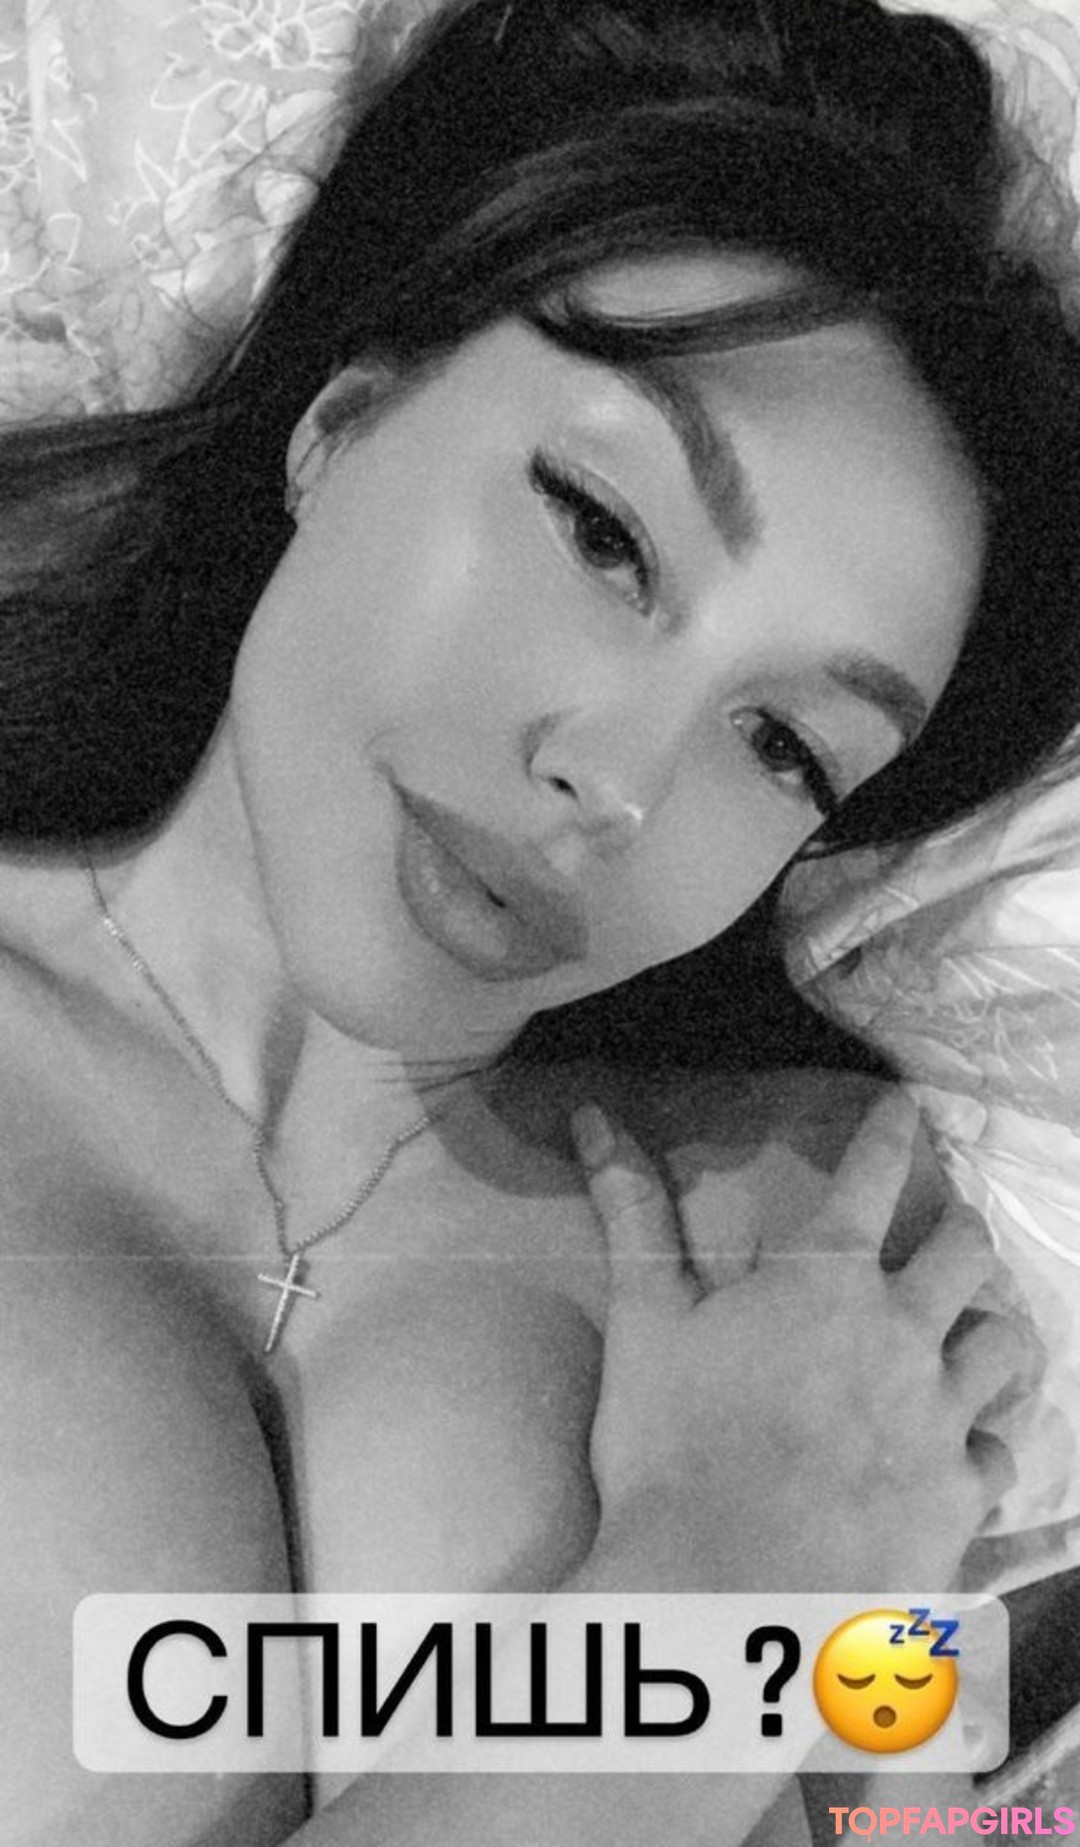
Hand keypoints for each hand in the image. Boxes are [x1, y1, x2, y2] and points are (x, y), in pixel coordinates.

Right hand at [572, 1090, 1020, 1593]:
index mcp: (826, 1279)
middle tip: (948, 1234)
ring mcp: (940, 1415)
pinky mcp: (960, 1495)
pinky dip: (983, 1440)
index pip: (871, 1176)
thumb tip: (596, 1117)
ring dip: (990, 1330)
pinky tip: (963, 1449)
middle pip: (965, 1253)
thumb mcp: (644, 1323)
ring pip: (1005, 1345)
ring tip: (974, 1335)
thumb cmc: (673, 1448)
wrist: (726, 1595)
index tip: (906, 1109)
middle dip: (960, 1232)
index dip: (890, 1133)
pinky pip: (998, 1450)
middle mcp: (902, 1332)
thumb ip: (633, 1217)